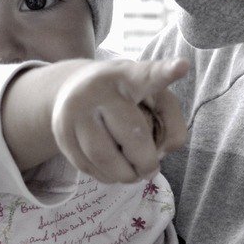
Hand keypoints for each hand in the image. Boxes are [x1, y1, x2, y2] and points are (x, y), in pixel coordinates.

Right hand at [51, 58, 189, 183]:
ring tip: (134, 173)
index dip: (165, 72)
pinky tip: (112, 168)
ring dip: (125, 174)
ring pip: (104, 156)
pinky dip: (106, 176)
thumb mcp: (154, 98)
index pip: (147, 75)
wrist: (72, 89)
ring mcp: (75, 111)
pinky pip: (87, 166)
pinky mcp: (62, 134)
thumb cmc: (126, 97)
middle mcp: (99, 90)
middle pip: (131, 134)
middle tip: (151, 168)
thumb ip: (171, 123)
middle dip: (146, 160)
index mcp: (129, 77)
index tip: (181, 67)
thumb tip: (160, 154)